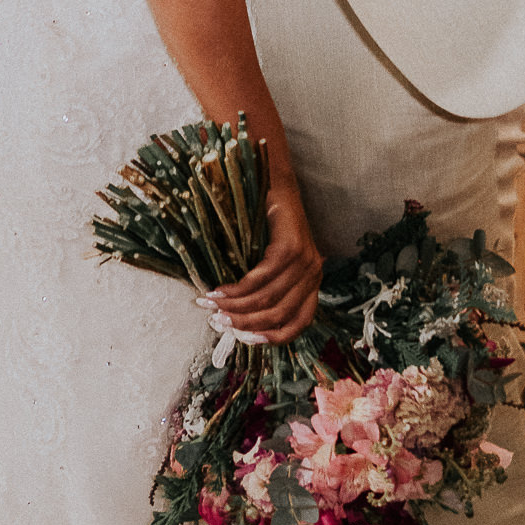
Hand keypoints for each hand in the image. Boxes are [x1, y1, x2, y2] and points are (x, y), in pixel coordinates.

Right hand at [204, 186, 321, 344]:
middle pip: (278, 315)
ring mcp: (304, 262)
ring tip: (211, 306)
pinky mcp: (290, 249)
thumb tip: (239, 321)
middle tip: (218, 323)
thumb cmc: (271, 225)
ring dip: (235, 307)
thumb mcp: (276, 262)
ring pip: (266, 299)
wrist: (277, 184)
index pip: (298, 324)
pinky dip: (236, 289)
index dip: (271, 338)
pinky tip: (219, 290)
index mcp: (313, 284)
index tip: (244, 340)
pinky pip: (260, 279)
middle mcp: (313, 275)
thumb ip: (269, 289)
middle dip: (245, 324)